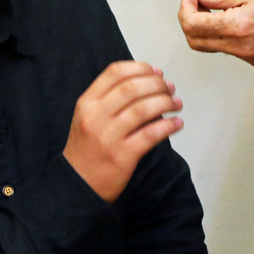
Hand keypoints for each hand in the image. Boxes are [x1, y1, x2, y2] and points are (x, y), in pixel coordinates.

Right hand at [63, 60, 183, 203]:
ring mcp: (108, 137)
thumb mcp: (88, 117)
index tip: (156, 71)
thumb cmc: (87, 148)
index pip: (115, 73)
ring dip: (166, 102)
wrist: (76, 185)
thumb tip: (148, 79)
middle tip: (170, 88)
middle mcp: (95, 116)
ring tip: (176, 103)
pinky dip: (168, 126)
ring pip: (143, 109)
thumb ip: (110, 98)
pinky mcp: (122, 156)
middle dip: (157, 84)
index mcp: (87, 102)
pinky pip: (150, 135)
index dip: (140, 68)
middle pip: (132, 88)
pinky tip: (176, 123)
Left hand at [178, 0, 253, 66]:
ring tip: (214, 4)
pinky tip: (231, 16)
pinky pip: (231, 49)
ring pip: (213, 46)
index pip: (194, 25)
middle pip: (197, 41)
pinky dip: (223, 33)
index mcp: (240, 26)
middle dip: (190, 19)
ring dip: (206, 27)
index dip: (185, 7)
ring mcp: (252, 56)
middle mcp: (244, 47)